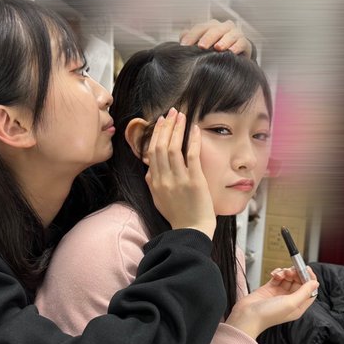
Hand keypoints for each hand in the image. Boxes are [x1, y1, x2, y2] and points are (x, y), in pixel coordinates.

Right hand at [145, 108, 215, 238]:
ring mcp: (179, 180)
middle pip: (161, 146)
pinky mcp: (194, 181)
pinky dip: (193, 140)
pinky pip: (191, 156)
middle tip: (171, 112)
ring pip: (174, 148)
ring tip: (181, 115)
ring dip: (177, 129)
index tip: (161, 122)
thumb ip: (152, 183)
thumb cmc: (177, 216)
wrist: (191, 231)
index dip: (156, 134)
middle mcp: (163, 179)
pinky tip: (195, 128)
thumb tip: (148, 169)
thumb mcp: (158, 199)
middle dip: (166, 126)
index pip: (152, 152)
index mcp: (154, 182)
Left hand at [179, 19, 252, 56]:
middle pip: (214, 29)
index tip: (183, 45)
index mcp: (211, 26)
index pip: (200, 28)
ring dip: (224, 40)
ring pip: (230, 34)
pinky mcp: (245, 43)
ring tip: (218, 48)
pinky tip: (231, 51)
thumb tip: (182, 37)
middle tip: (201, 46)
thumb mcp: (202, 45)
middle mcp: (223, 27)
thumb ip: (192, 40)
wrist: (234, 57)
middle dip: (207, 37)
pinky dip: (237, 46)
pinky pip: (242, 42)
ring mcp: (235, 34)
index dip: (191, 36)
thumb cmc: (214, 50)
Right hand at [226, 267, 318, 338]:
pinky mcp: (270, 289)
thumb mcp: (291, 303)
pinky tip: (274, 274)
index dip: (309, 279)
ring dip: (286, 272)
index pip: (310, 290)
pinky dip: (278, 273)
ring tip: (281, 274)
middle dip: (296, 274)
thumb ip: (304, 292)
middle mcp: (290, 300)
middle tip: (291, 270)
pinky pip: (278, 277)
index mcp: (298, 306)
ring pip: (288, 278)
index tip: (306, 269)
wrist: (247, 316)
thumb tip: (315, 283)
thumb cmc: (268, 314)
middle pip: (299, 282)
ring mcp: (279, 294)